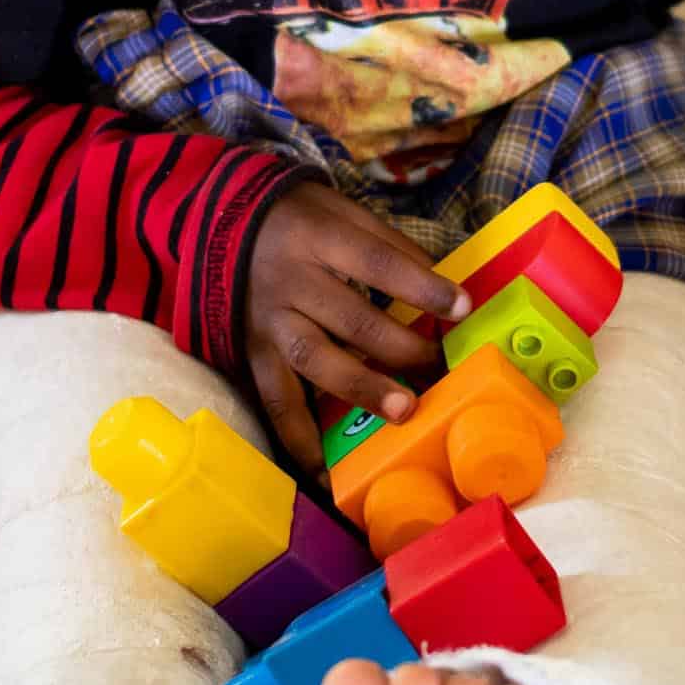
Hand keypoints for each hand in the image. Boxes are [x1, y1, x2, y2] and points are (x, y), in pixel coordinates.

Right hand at [245, 181, 470, 470]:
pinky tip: (327, 473)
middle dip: (403, 349)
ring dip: (362, 388)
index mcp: (319, 237)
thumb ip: (391, 248)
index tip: (463, 308)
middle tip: (442, 370)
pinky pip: (276, 401)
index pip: (378, 262)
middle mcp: (291, 281)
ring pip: (316, 360)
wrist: (221, 224)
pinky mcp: (253, 355)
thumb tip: (446, 288)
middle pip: (353, 319)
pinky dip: (300, 440)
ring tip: (403, 412)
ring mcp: (269, 321)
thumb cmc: (300, 219)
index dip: (422, 286)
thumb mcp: (343, 211)